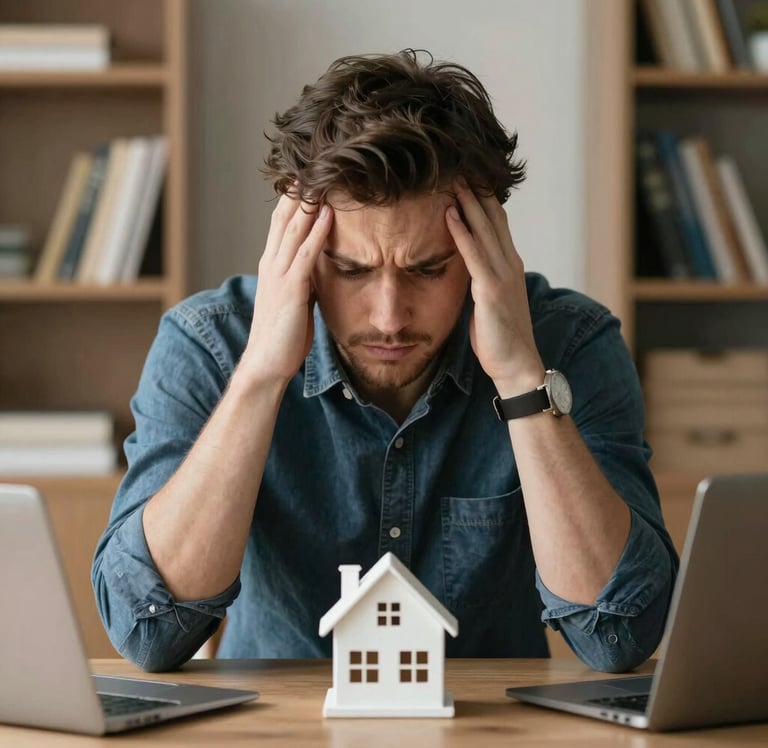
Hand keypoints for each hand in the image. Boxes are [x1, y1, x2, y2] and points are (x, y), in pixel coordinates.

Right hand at [241, 192, 332, 384]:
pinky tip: (328, 213)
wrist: (266, 364)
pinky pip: (306, 253)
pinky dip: (317, 231)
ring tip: (323, 175)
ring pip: (293, 228)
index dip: (294, 198)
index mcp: (272, 266)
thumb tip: (319, 266)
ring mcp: (279, 274)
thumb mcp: (295, 300)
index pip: (281, 223)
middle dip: (299, 189)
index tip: (309, 176)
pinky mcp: (291, 289)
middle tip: (315, 161)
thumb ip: (303, 279)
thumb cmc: (283, 337)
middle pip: (284, 217)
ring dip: (309, 201)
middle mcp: (271, 264)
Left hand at [445, 181, 543, 395]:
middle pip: (491, 215)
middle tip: (456, 161)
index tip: (464, 172)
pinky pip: (474, 256)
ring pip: (484, 228)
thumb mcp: (488, 300)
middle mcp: (509, 263)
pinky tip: (449, 214)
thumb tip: (462, 265)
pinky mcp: (492, 291)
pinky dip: (462, 233)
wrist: (517, 366)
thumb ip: (480, 278)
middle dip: (474, 187)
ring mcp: (503, 275)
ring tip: (450, 175)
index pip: (495, 221)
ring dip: (467, 200)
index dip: (481, 195)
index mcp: (508, 264)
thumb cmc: (499, 337)